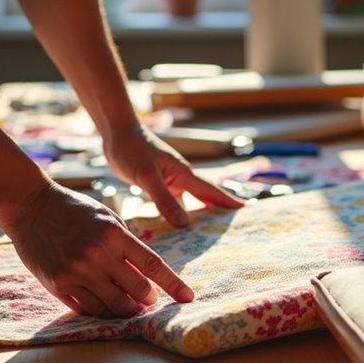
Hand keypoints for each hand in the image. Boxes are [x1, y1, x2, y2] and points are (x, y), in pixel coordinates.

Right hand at [0, 182, 189, 317]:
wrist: (29, 206)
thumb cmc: (74, 210)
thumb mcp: (107, 219)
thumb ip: (126, 245)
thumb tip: (147, 275)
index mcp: (114, 234)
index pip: (152, 265)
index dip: (173, 284)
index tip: (188, 297)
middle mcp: (97, 254)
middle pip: (137, 290)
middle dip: (148, 299)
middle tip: (149, 299)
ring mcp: (76, 271)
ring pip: (114, 305)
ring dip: (127, 309)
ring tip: (130, 306)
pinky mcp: (58, 284)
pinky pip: (88, 308)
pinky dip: (102, 310)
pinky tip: (106, 305)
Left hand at [102, 123, 243, 225]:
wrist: (117, 133)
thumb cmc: (132, 150)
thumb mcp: (148, 177)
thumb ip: (165, 200)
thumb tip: (185, 225)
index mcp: (184, 174)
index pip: (211, 191)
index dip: (228, 201)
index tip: (246, 209)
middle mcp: (181, 178)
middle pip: (206, 196)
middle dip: (220, 209)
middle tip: (234, 225)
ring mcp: (170, 180)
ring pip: (190, 200)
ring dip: (200, 212)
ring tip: (210, 229)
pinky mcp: (158, 182)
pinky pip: (174, 201)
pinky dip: (179, 212)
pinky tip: (178, 222)